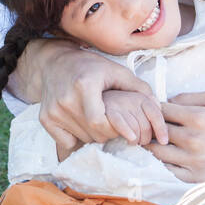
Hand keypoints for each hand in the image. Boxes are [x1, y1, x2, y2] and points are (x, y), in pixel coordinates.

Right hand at [29, 42, 159, 158]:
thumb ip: (139, 88)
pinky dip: (76, 138)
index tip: (124, 128)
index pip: (101, 124)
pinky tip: (82, 125)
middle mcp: (66, 99)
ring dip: (93, 136)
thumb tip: (159, 107)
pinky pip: (66, 141)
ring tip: (98, 121)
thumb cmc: (90, 67)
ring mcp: (53, 110)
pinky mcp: (45, 118)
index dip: (115, 130)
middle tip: (113, 124)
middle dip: (107, 133)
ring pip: (82, 139)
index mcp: (84, 86)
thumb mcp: (117, 71)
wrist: (54, 63)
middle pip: (93, 134)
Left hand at [144, 92, 204, 183]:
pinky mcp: (197, 176)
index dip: (157, 109)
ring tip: (155, 140)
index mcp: (198, 117)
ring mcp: (194, 160)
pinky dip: (166, 162)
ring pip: (159, 152)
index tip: (157, 110)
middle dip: (153, 126)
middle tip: (150, 125)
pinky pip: (171, 169)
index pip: (162, 110)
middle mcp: (193, 139)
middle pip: (158, 131)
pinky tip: (170, 155)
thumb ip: (192, 97)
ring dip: (154, 145)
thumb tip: (168, 101)